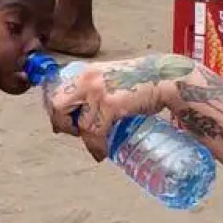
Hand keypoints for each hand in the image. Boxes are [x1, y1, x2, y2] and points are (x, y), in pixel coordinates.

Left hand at [48, 55, 187, 160]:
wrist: (164, 79)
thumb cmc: (141, 80)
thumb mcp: (110, 77)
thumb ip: (93, 88)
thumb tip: (78, 109)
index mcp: (86, 72)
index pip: (57, 92)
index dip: (57, 113)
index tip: (63, 124)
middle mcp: (88, 79)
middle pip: (58, 106)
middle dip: (64, 124)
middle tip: (77, 133)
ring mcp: (99, 92)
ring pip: (81, 125)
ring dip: (88, 141)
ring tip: (97, 146)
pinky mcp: (112, 105)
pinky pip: (96, 132)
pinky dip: (98, 146)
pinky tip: (103, 150)